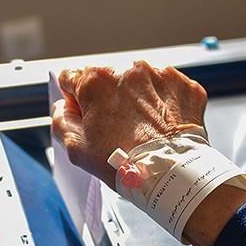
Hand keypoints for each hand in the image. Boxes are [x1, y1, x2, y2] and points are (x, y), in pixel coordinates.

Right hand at [51, 60, 245, 245]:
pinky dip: (164, 103)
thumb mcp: (76, 148)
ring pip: (139, 82)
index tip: (87, 115)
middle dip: (108, 98)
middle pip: (108, 78)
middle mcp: (129, 70)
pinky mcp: (185, 86)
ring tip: (144, 129)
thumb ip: (60, 120)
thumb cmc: (125, 164)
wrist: (172, 176)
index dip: (75, 99)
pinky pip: (168, 89)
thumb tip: (63, 106)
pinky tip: (162, 125)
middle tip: (118, 128)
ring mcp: (161, 75)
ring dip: (138, 99)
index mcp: (96, 80)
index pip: (71, 77)